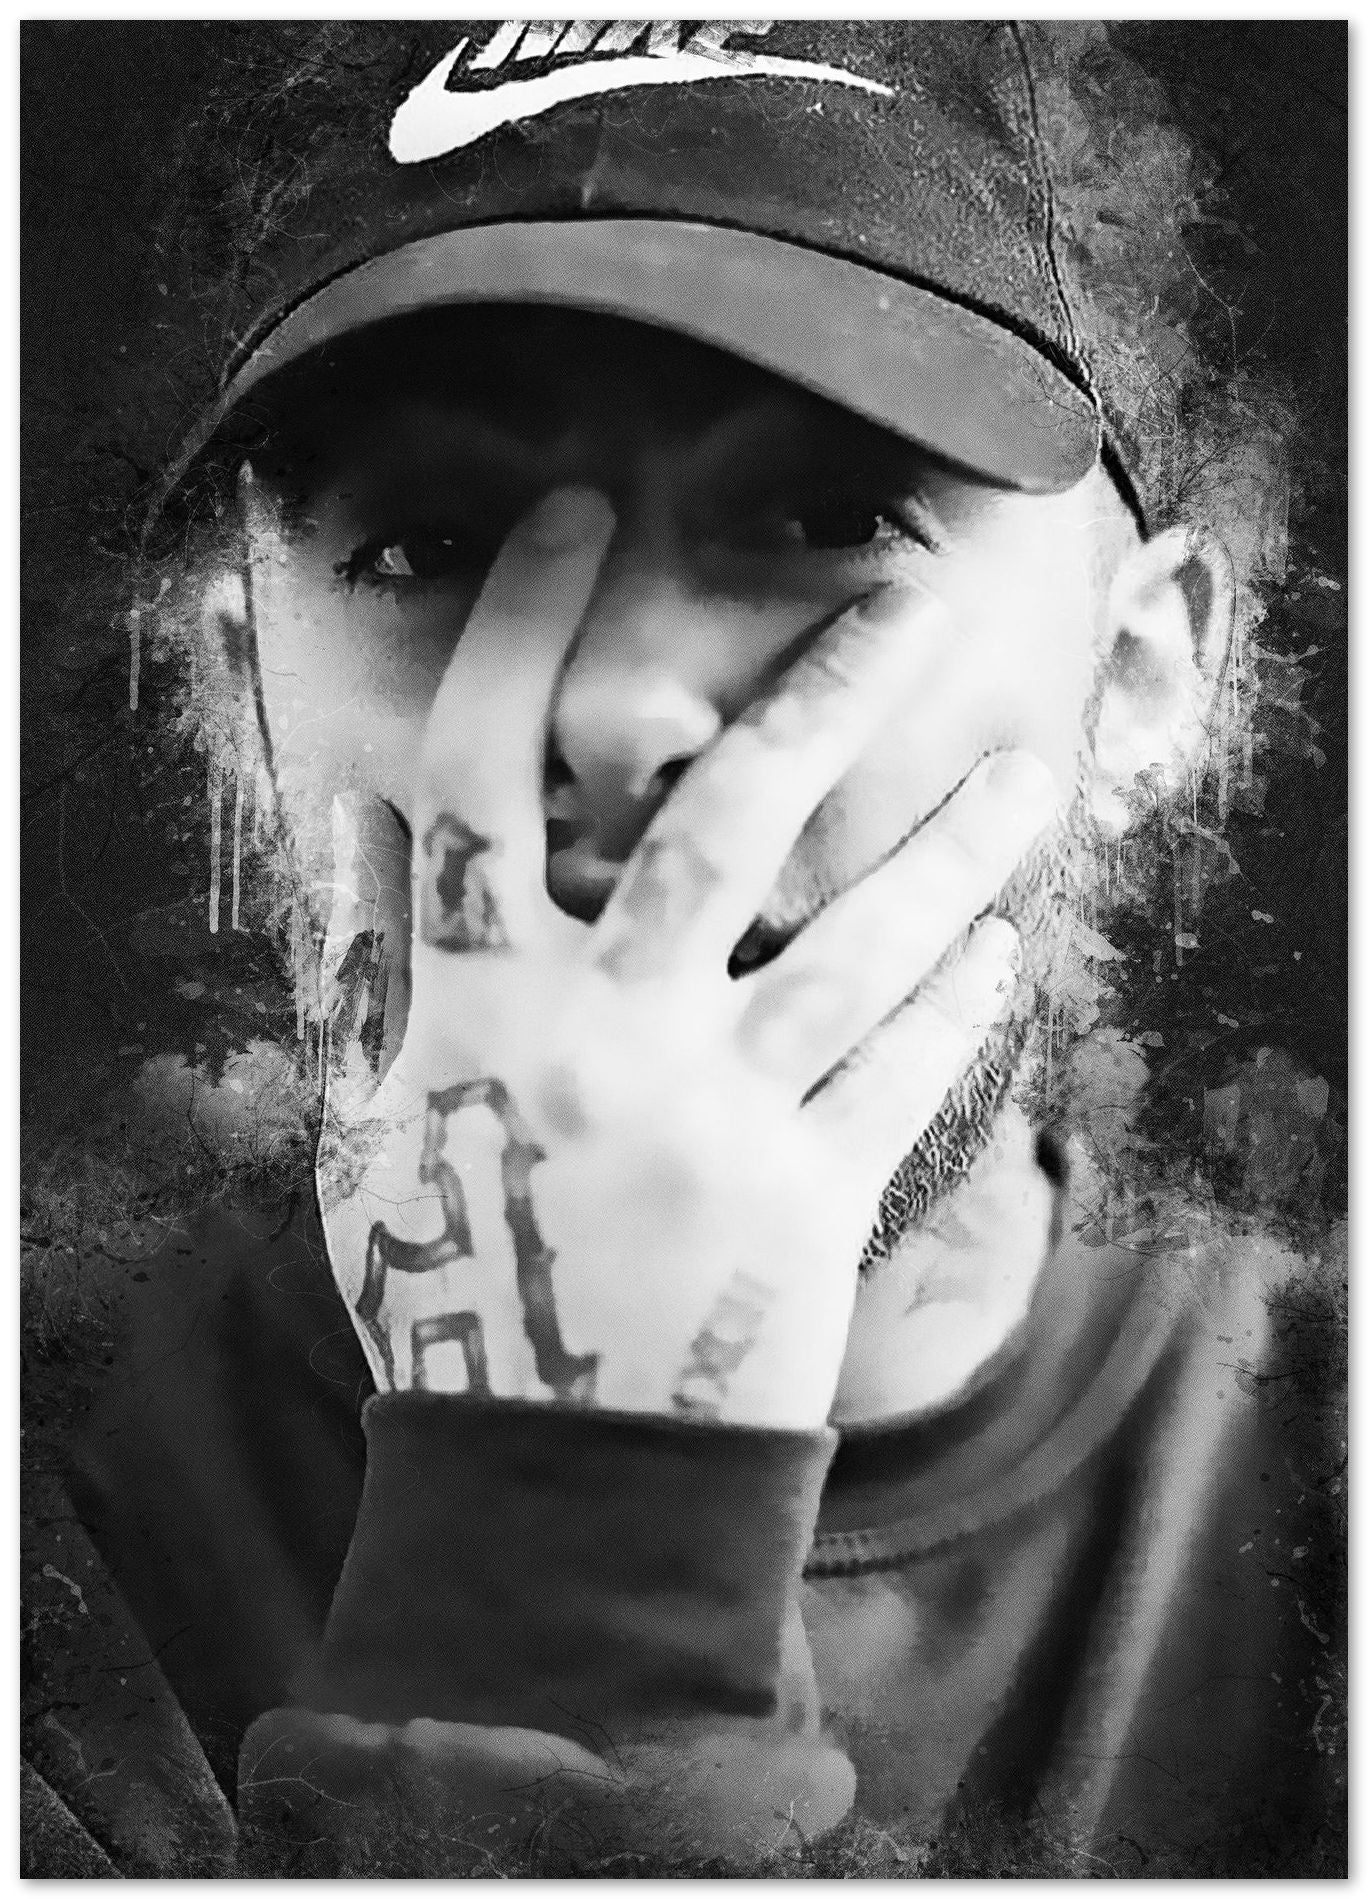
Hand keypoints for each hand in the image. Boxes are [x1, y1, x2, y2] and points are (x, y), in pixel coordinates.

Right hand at [316, 486, 1055, 1429]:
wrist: (548, 1481)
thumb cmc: (448, 1288)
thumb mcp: (367, 1129)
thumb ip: (356, 966)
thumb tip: (349, 813)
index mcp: (477, 1005)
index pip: (479, 774)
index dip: (515, 632)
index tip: (572, 518)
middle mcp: (601, 1035)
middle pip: (720, 820)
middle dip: (819, 692)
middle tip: (904, 601)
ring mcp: (715, 1116)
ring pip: (856, 940)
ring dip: (952, 848)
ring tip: (1026, 775)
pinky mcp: (806, 1199)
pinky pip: (897, 1076)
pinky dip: (956, 1003)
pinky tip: (1006, 943)